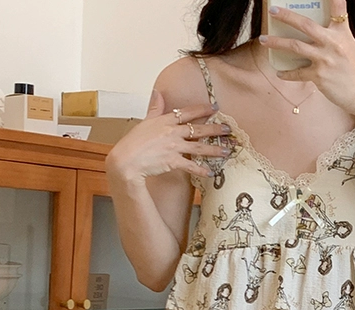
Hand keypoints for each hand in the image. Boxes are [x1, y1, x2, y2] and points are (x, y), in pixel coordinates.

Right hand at [105, 90, 232, 183]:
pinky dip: (201, 170)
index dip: (203, 109)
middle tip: (229, 130)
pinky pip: (191, 166)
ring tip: (227, 151)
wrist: (126, 160)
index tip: (215, 108)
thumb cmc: (133, 142)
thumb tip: (157, 92)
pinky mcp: (173, 161)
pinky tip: (211, 173)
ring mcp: (173, 147)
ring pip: (199, 147)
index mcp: (165, 121)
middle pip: (198, 129)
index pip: (188, 112)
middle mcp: (172, 132)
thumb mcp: (144, 121)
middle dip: (215, 129)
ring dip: (214, 149)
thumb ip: (154, 107)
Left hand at [258, 0, 354, 113]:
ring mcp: (325, 59)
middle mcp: (333, 42)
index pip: (337, 7)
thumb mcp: (349, 46)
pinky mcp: (319, 76)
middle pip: (305, 25)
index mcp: (342, 32)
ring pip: (295, 46)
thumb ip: (335, 36)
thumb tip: (315, 34)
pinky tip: (279, 73)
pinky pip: (298, 73)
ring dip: (276, 43)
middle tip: (272, 11)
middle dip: (286, 16)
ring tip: (263, 40)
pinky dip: (287, 74)